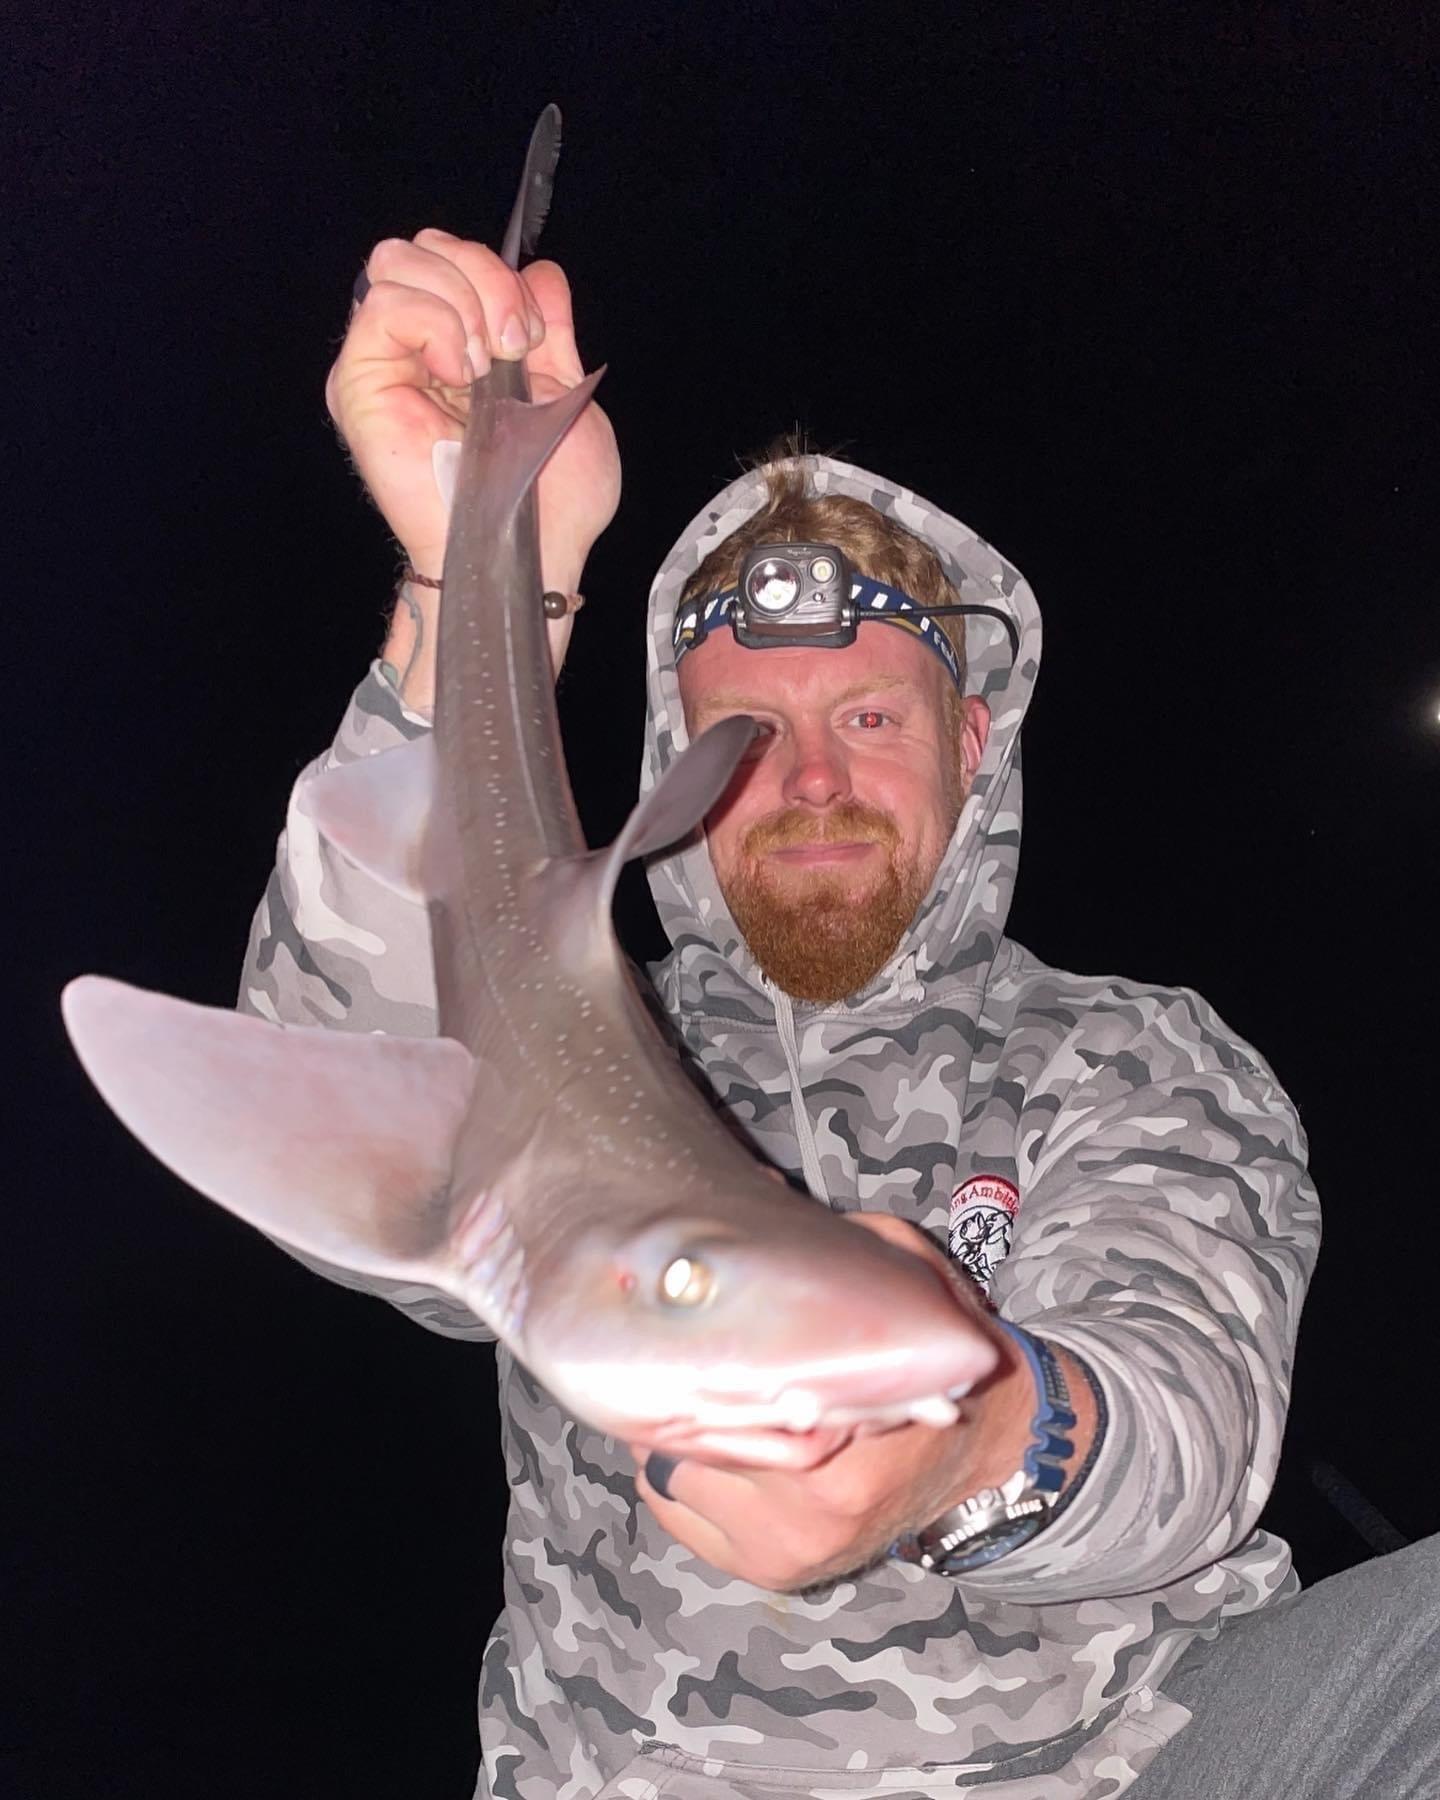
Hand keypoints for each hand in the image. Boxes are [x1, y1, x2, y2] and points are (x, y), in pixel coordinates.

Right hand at [325, 230, 619, 593]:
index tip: (534, 335)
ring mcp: (385, 363)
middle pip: (424, 246)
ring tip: (485, 366)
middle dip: (483, 277)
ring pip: (398, 261)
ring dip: (462, 301)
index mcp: (464, 345)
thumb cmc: (554, 498)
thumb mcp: (566, 392)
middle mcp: (417, 348)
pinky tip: (460, 371)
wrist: (534, 549)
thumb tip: (540, 273)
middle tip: (514, 343)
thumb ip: (550, 328)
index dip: (500, 275)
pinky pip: (382, 306)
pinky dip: (434, 323)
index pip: (457, 258)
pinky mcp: (359, 385)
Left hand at [631, 1214, 1036, 1591]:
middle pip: (687, 1444)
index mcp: (847, 1449)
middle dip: (672, 1394)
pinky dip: (679, 1478)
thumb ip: (849, 1243)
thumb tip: (756, 1191)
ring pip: (671, 1480)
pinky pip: (681, 1518)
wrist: (988, 1456)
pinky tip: (702, 1440)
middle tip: (662, 1350)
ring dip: (672, 1435)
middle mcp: (815, 1514)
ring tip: (692, 1393)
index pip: (725, 1405)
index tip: (671, 1329)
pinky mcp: (772, 1572)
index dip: (689, 1361)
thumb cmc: (939, 1360)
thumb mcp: (913, 1275)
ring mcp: (791, 1552)